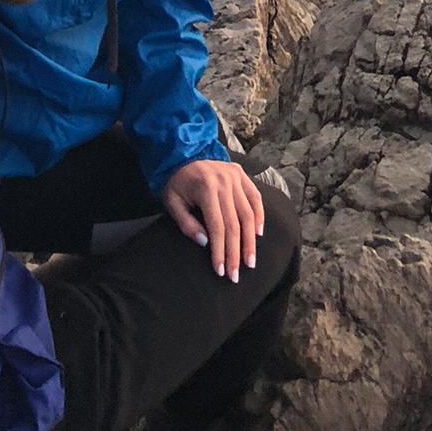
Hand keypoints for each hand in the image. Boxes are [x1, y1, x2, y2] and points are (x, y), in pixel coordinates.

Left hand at [161, 159, 263, 281]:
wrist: (182, 154)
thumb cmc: (176, 183)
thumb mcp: (172, 203)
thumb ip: (186, 224)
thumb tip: (206, 242)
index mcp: (205, 187)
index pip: (217, 226)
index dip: (220, 251)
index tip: (221, 271)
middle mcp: (224, 181)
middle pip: (234, 224)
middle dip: (235, 253)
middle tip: (235, 276)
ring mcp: (235, 176)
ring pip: (248, 214)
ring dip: (250, 241)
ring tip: (250, 262)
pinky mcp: (241, 174)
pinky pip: (255, 198)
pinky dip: (259, 216)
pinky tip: (258, 234)